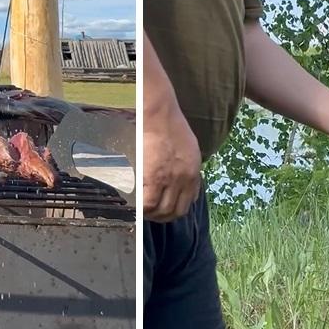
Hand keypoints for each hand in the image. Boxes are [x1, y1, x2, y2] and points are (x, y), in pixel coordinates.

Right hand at [142, 91, 202, 222]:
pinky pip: (148, 204)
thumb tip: (180, 180)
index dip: (174, 209)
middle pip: (176, 211)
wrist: (158, 112)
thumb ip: (186, 166)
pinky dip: (142, 209)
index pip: (188, 202)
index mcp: (193, 171)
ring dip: (150, 214)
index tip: (163, 207)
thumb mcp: (188, 147)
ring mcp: (170, 179)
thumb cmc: (168, 123)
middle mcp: (185, 178)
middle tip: (149, 212)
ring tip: (140, 210)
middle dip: (162, 216)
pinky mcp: (154, 177)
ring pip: (162, 210)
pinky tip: (135, 205)